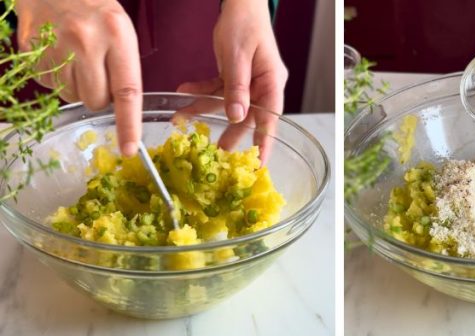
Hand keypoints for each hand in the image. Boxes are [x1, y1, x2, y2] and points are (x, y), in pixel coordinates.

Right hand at [16, 0, 142, 155]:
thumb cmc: (94, 10)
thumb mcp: (121, 31)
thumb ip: (123, 69)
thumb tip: (120, 113)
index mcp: (116, 35)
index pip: (126, 91)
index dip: (128, 124)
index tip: (128, 149)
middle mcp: (85, 41)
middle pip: (95, 101)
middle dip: (98, 95)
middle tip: (95, 70)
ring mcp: (54, 46)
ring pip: (71, 97)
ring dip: (74, 86)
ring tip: (73, 58)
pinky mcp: (30, 50)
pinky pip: (48, 86)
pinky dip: (55, 77)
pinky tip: (57, 54)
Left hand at [177, 0, 287, 161]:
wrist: (241, 3)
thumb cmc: (245, 24)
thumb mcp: (238, 56)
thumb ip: (236, 87)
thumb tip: (236, 117)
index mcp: (272, 83)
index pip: (270, 119)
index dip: (264, 143)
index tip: (258, 164)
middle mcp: (263, 86)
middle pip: (249, 116)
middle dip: (232, 132)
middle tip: (217, 150)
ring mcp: (249, 81)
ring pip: (229, 104)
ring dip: (207, 110)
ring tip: (186, 119)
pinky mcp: (235, 75)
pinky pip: (218, 89)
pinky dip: (201, 91)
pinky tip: (184, 93)